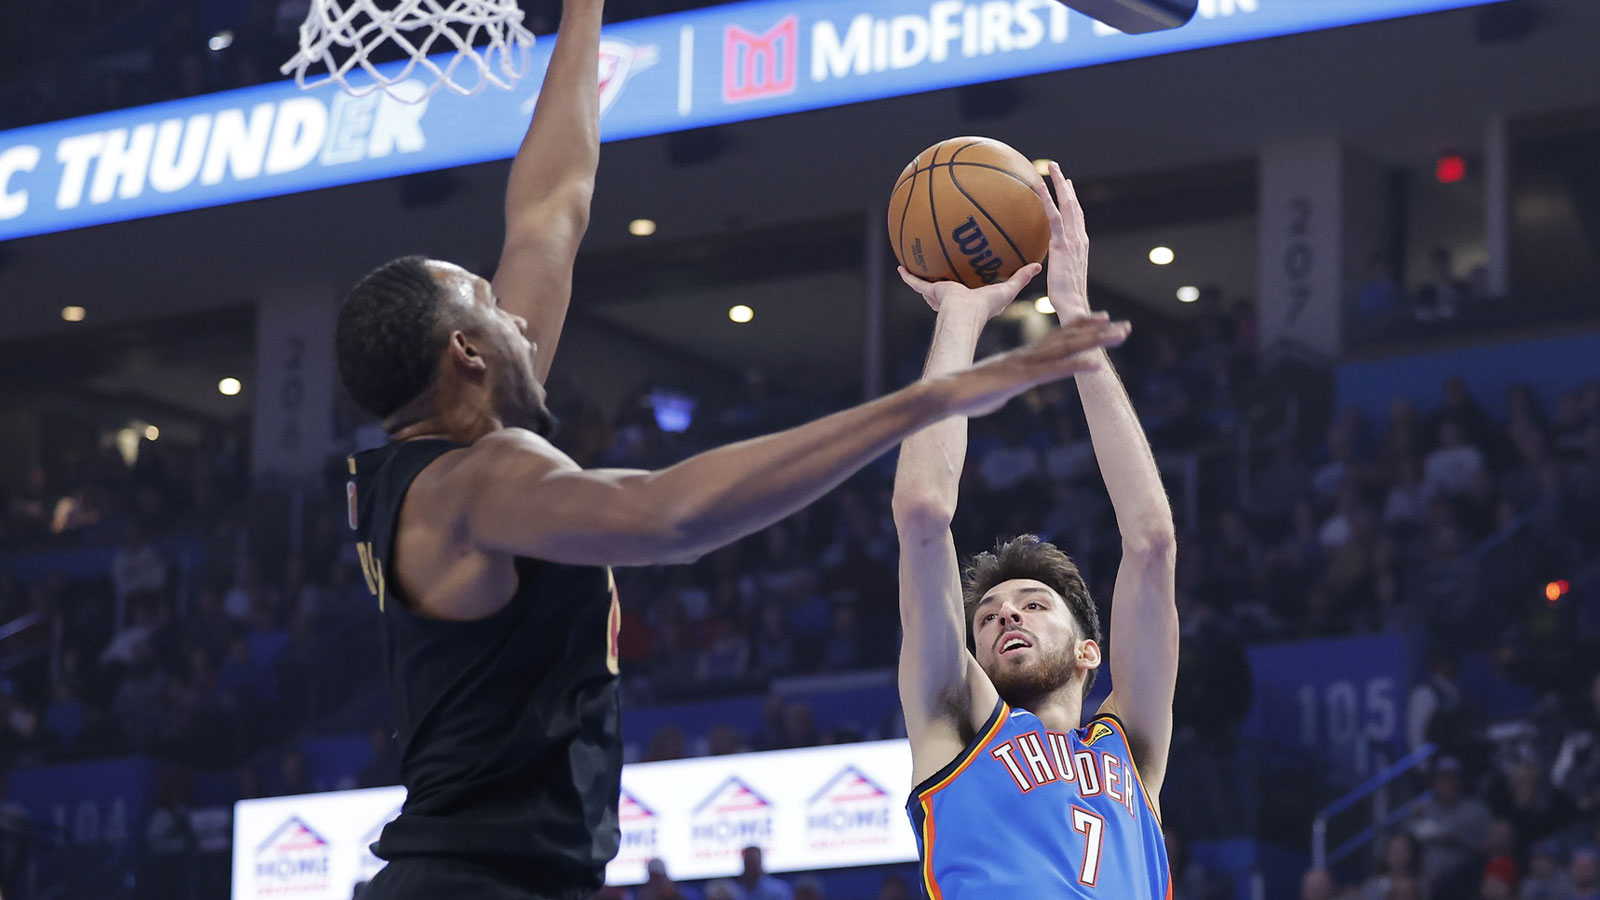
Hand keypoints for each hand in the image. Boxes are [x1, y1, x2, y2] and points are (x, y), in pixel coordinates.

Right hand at [898, 263, 1040, 319]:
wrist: (965, 313)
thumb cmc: (986, 306)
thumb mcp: (1008, 289)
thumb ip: (1021, 278)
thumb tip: (1038, 265)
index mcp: (972, 299)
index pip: (970, 290)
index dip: (971, 284)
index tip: (972, 276)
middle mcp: (955, 297)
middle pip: (947, 288)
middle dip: (944, 281)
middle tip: (943, 269)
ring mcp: (941, 295)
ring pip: (929, 287)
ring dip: (923, 278)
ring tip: (918, 266)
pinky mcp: (932, 291)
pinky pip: (916, 283)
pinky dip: (908, 276)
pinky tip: (901, 266)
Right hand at [938, 313, 1129, 417]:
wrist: (945, 393)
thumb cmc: (964, 394)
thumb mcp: (994, 389)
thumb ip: (1006, 385)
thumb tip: (1005, 390)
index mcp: (1021, 356)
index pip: (1056, 337)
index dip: (1080, 326)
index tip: (1101, 318)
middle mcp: (1027, 355)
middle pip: (1068, 338)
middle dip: (1098, 331)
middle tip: (1124, 325)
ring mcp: (1025, 365)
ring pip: (1067, 349)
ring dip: (1095, 342)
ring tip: (1120, 335)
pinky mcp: (1022, 379)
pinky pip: (1054, 371)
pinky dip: (1076, 366)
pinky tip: (1097, 365)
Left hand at [1033, 161, 1090, 320]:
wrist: (1073, 304)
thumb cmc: (1065, 296)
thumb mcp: (1062, 275)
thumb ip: (1058, 262)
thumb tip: (1050, 259)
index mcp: (1080, 244)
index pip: (1077, 216)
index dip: (1072, 200)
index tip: (1067, 186)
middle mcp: (1079, 238)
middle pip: (1074, 204)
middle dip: (1066, 185)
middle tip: (1056, 168)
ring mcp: (1073, 239)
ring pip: (1067, 205)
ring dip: (1059, 184)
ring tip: (1051, 167)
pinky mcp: (1062, 244)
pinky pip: (1054, 217)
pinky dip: (1047, 199)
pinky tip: (1039, 187)